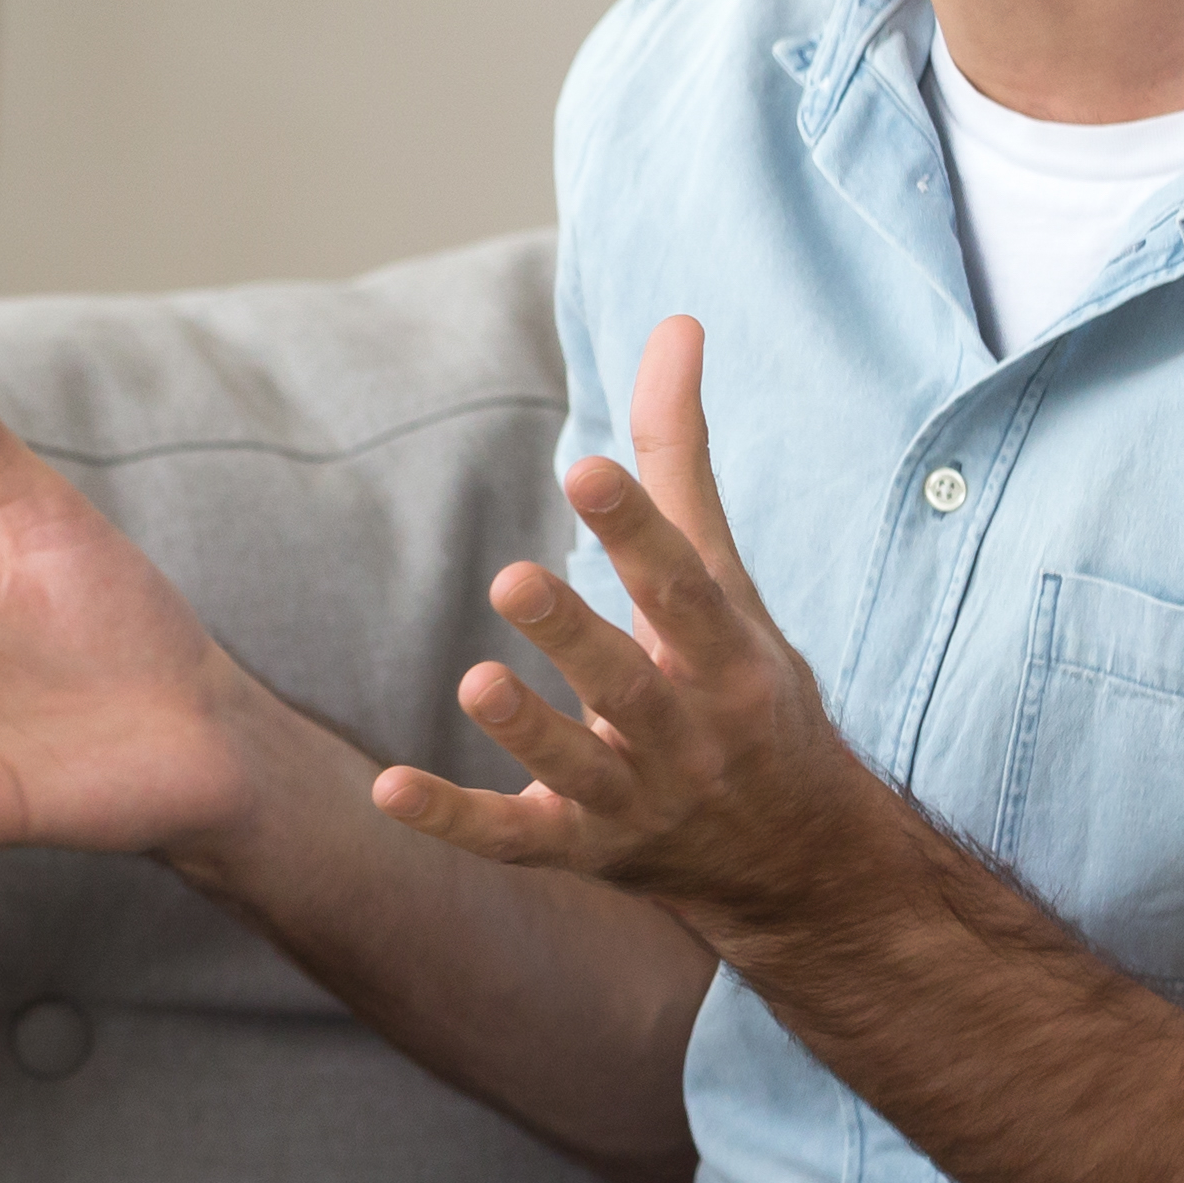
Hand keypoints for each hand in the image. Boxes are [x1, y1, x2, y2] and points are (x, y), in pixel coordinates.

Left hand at [372, 316, 893, 952]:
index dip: (639, 530)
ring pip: (577, 767)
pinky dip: (453, 820)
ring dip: (527, 731)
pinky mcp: (582, 849)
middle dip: (576, 635)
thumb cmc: (745, 690)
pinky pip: (514, 839)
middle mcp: (688, 733)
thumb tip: (677, 323)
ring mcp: (636, 799)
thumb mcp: (729, 582)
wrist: (796, 859)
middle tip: (513, 577)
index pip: (685, 588)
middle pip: (630, 682)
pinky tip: (387, 789)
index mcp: (728, 658)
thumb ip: (681, 459)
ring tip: (476, 683)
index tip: (589, 468)